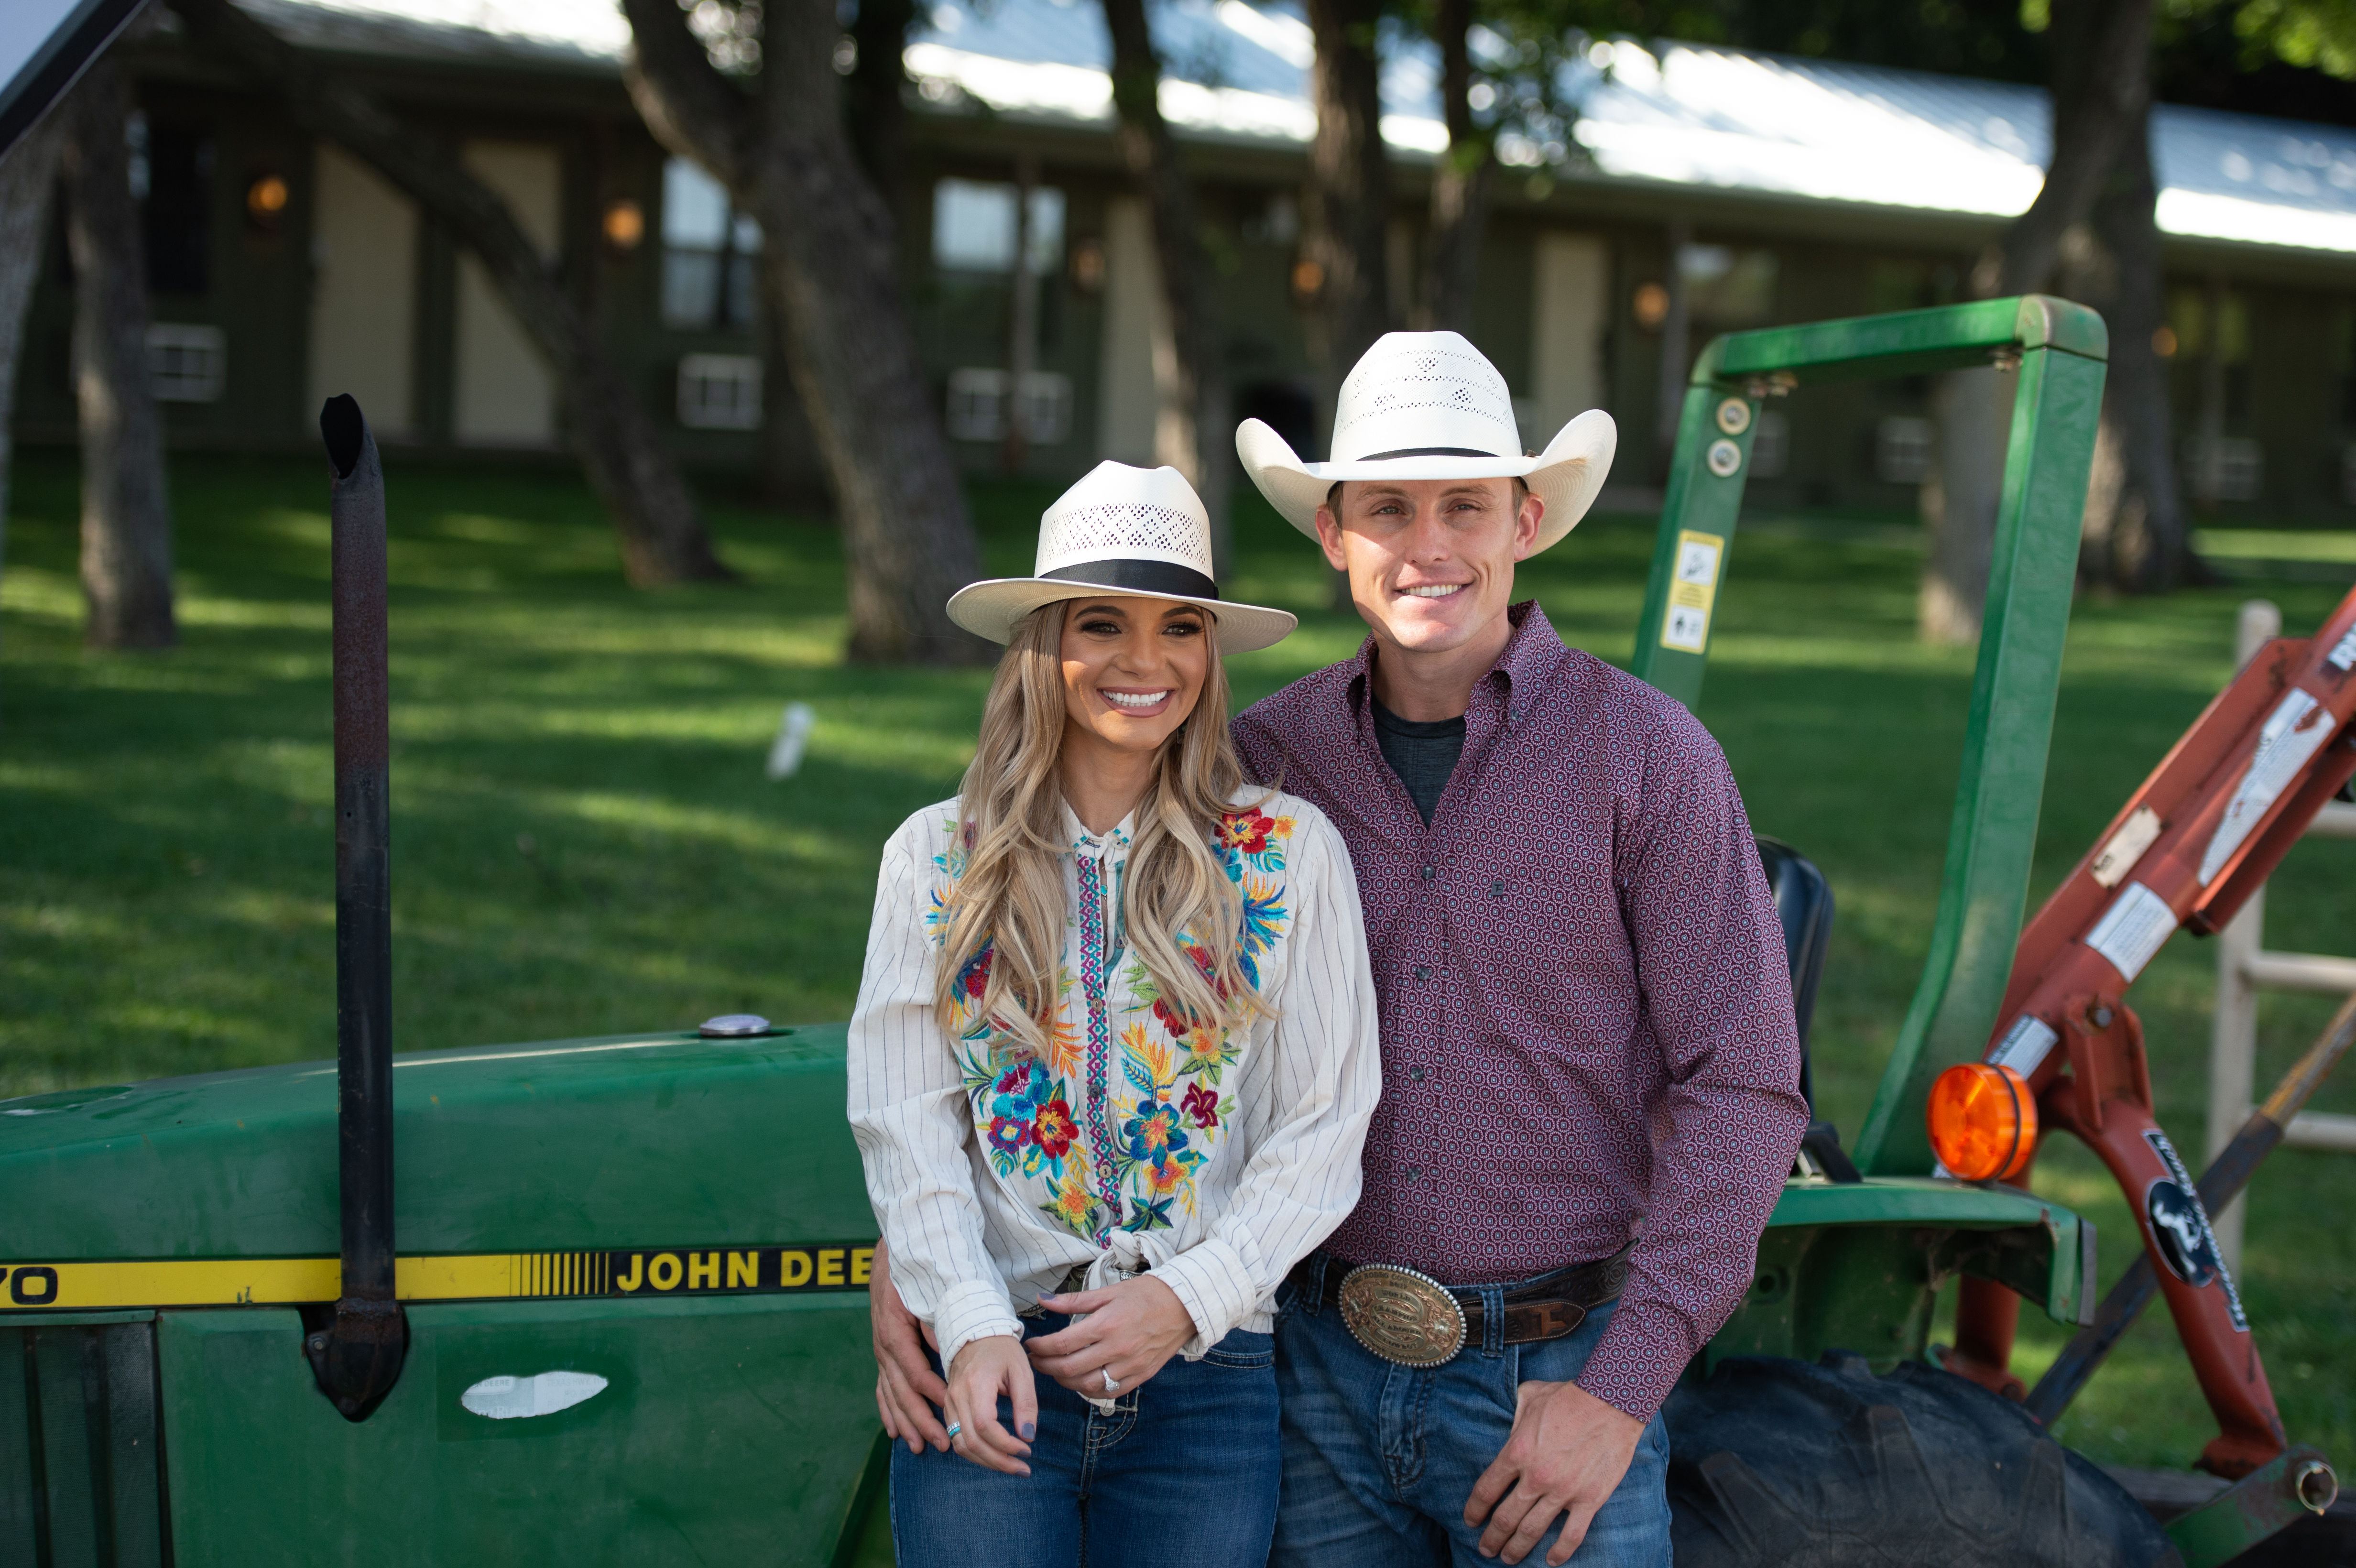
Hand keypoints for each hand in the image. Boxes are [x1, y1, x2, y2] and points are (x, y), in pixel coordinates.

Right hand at [869, 1238, 951, 1453]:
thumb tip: (945, 1350)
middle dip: (920, 1420)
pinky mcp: (882, 1354)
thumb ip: (935, 1322)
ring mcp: (880, 1353)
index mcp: (894, 1333)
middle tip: (942, 1443)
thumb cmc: (912, 1273)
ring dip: (905, 1422)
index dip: (932, 1395)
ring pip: (891, 1395)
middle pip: (901, 1392)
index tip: (950, 1412)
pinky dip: (888, 1411)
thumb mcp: (925, 1292)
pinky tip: (893, 1431)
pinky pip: (882, 1388)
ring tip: (918, 1447)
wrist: (889, 1256)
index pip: (914, 1373)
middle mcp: (883, 1347)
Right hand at [944, 1334, 1038, 1475]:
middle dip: (999, 1461)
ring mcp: (948, 1403)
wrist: (974, 1333)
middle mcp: (957, 1396)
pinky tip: (995, 1456)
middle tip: (1023, 1468)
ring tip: (1012, 1466)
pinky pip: (957, 1438)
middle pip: (971, 1441)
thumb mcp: (1022, 1371)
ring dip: (986, 1462)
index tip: (1027, 1450)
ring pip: (961, 1445)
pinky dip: (975, 1453)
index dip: (1005, 1445)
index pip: (985, 1425)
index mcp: (976, 1383)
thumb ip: (1026, 1404)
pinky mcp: (947, 1408)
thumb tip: (1028, 1436)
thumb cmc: (1002, 1350)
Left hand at [1025, 1275, 1195, 1395]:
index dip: (1040, 1348)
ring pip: (1086, 1385)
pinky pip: (1109, 1392)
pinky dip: (1090, 1390)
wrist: (1185, 1305)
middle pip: (1069, 1369)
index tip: (1031, 1345)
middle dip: (1046, 1367)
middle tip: (1036, 1361)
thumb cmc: (1146, 1294)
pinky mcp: (1140, 1376)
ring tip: (1056, 1371)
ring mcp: (1130, 1366)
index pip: (1062, 1344)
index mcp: (1106, 1324)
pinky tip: (1081, 1381)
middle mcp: (1117, 1348)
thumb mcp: (1109, 1292)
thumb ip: (1073, 1301)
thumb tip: (1042, 1300)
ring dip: (1064, 1381)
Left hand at [1463, 1379, 1643, 1564]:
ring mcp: (1563, 1491)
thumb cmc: (1568, 1396)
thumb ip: (1513, 1416)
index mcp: (1516, 1451)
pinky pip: (1572, 1535)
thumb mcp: (1529, 1396)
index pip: (1486, 1490)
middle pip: (1505, 1517)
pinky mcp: (1589, 1499)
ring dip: (1517, 1548)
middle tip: (1485, 1549)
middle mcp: (1536, 1477)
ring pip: (1532, 1531)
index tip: (1470, 1520)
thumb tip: (1508, 1426)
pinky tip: (1550, 1560)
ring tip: (1508, 1558)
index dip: (1474, 1509)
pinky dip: (1560, 1552)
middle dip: (1492, 1537)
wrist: (1611, 1402)